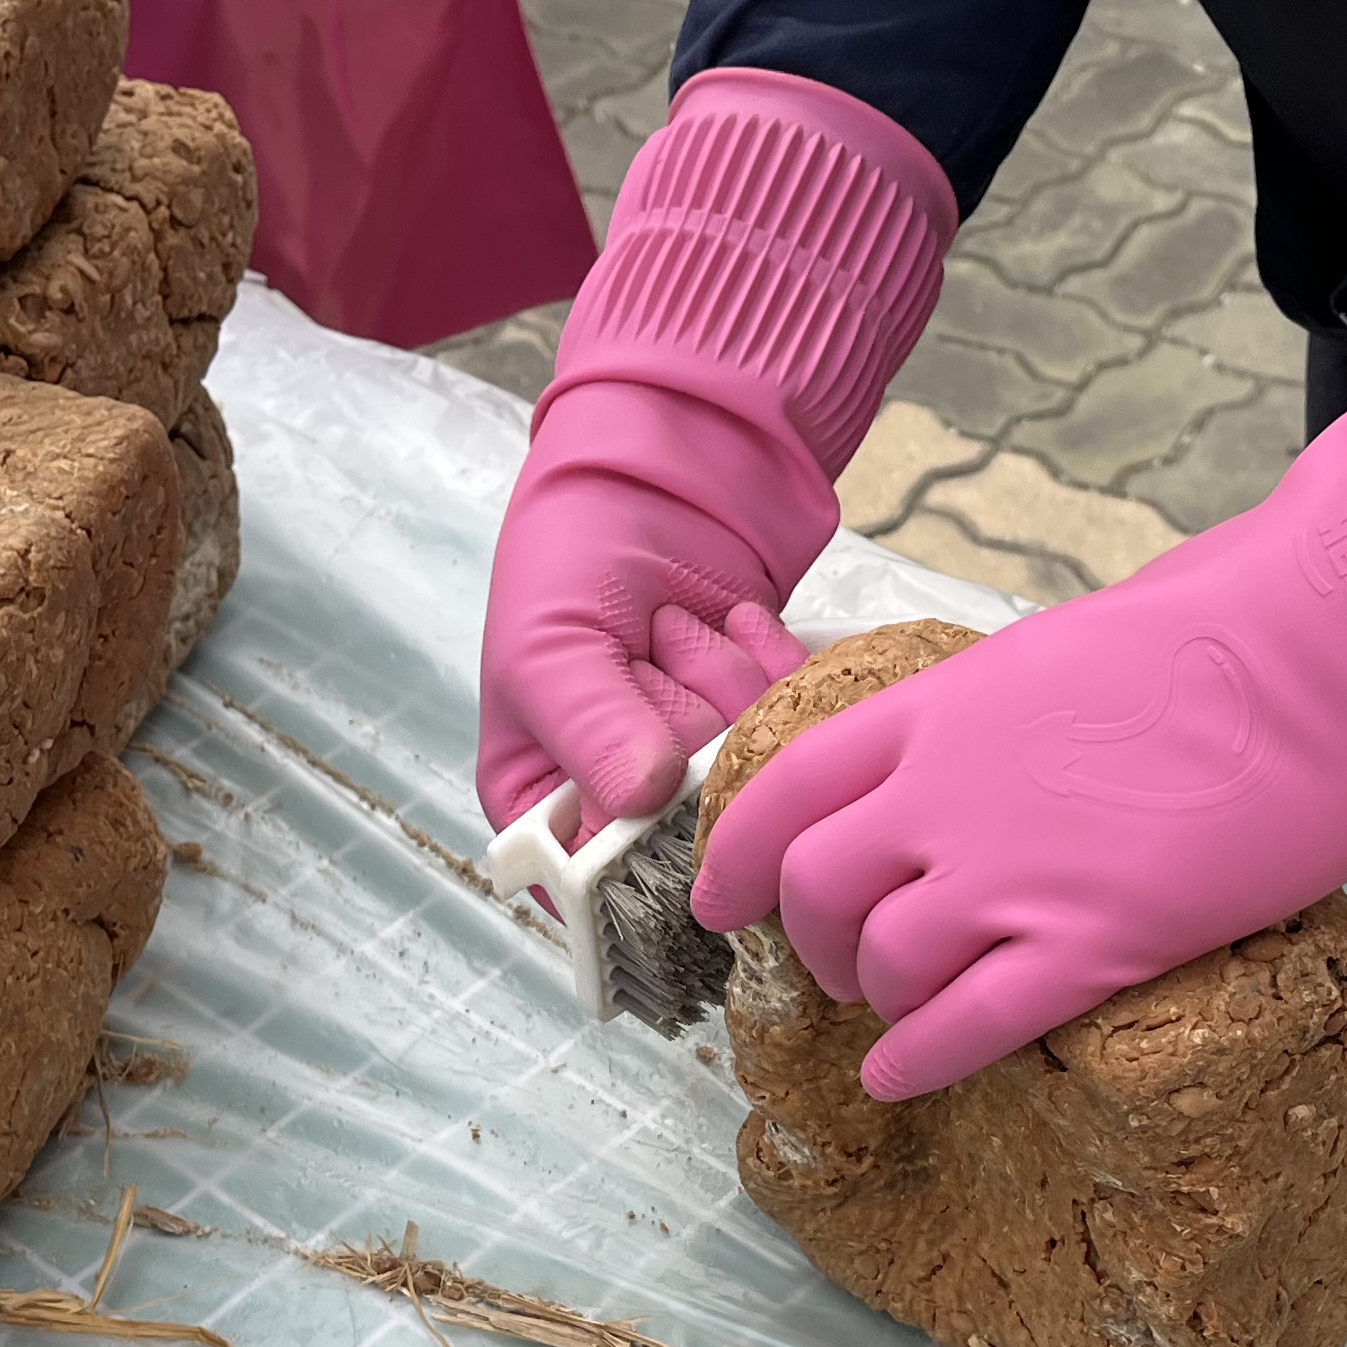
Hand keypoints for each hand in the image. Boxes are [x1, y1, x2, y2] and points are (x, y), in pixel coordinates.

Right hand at [474, 67, 957, 834]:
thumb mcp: (549, 639)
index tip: (652, 759)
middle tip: (659, 642)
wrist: (662, 467)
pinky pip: (803, 733)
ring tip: (688, 622)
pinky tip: (736, 621)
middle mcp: (627, 805)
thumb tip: (644, 796)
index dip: (641, 829)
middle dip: (688, 721)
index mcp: (543, 805)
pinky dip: (777, 667)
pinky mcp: (770, 730)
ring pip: (753, 779)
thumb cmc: (573, 550)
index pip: (601, 880)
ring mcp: (707, 770)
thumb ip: (585, 727)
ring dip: (729, 680)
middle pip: (690, 828)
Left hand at [693, 421, 1346, 1097]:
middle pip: (816, 890)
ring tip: (899, 1016)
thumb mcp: (1066, 648)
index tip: (721, 898)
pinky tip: (901, 1080)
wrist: (1329, 658)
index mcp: (940, 707)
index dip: (738, 856)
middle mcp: (948, 793)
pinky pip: (966, 1028)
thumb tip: (994, 748)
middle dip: (811, 943)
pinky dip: (915, 1064)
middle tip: (838, 968)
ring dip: (877, 1004)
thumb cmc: (1227, 631)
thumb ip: (1002, 715)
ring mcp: (1013, 873)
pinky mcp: (1091, 944)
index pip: (787, 786)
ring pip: (884, 967)